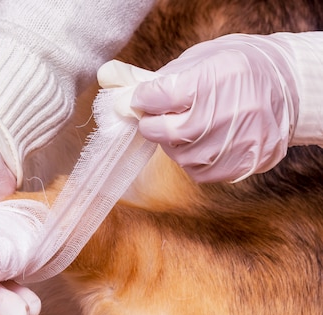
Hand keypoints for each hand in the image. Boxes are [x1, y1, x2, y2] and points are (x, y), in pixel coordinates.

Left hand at [130, 34, 298, 182]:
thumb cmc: (235, 69)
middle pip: (170, 132)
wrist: (288, 88)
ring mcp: (242, 141)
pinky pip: (200, 172)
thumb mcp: (196, 59)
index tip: (142, 98)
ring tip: (183, 128)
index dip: (143, 99)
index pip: (161, 96)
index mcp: (218, 76)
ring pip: (182, 156)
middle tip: (154, 119)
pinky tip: (199, 143)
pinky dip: (191, 160)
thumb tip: (109, 81)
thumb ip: (153, 76)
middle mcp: (233, 110)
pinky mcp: (245, 164)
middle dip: (152, 126)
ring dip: (172, 145)